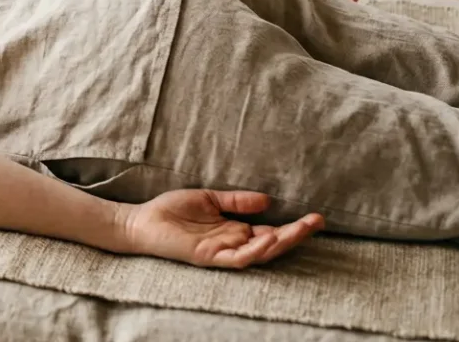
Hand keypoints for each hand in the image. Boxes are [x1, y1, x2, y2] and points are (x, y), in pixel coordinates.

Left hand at [122, 189, 323, 267]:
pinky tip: (264, 237)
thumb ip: (236, 200)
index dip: (293, 226)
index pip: (271, 231)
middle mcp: (233, 244)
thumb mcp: (210, 199)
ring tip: (298, 229)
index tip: (316, 216)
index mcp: (235, 231)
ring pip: (258, 254)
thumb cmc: (172, 211)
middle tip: (317, 223)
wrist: (141, 221)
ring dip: (279, 243)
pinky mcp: (208, 257)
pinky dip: (251, 250)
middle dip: (296, 235)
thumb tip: (267, 200)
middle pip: (272, 244)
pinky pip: (235, 258)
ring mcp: (222, 252)